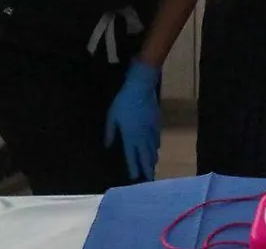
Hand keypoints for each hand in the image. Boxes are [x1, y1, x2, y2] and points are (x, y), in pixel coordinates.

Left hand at [104, 59, 161, 180]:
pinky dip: (156, 146)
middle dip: (147, 167)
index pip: (132, 155)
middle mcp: (142, 136)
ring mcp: (151, 129)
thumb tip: (108, 145)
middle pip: (146, 155)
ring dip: (152, 158)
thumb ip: (110, 132)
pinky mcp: (156, 122)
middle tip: (150, 178)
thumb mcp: (112, 117)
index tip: (136, 177)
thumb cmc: (123, 102)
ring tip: (153, 167)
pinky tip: (157, 148)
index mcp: (130, 135)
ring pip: (153, 148)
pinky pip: (157, 138)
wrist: (141, 88)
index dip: (134, 167)